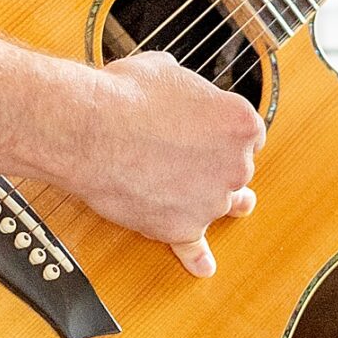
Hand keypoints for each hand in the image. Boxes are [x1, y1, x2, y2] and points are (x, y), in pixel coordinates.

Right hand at [73, 50, 263, 276]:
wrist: (90, 129)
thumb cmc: (124, 95)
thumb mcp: (166, 71)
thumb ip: (185, 88)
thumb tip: (175, 87)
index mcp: (240, 122)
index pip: (247, 135)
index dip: (223, 135)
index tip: (205, 136)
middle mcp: (235, 164)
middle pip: (236, 170)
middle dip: (216, 166)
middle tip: (187, 159)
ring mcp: (211, 199)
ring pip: (220, 205)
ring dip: (209, 202)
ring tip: (198, 199)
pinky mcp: (181, 226)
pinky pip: (193, 246)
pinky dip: (196, 257)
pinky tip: (202, 266)